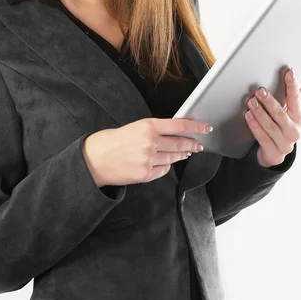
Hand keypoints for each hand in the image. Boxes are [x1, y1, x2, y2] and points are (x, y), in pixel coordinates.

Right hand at [82, 117, 211, 186]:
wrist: (95, 159)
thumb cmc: (113, 140)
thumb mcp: (135, 127)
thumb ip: (155, 130)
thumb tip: (175, 133)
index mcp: (147, 126)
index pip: (179, 125)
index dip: (196, 127)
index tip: (206, 128)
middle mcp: (150, 142)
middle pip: (180, 143)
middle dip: (193, 143)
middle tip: (199, 144)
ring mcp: (148, 160)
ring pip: (174, 157)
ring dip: (182, 154)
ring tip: (186, 152)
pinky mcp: (145, 174)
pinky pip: (163, 170)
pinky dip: (166, 166)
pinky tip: (164, 162)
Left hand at [244, 70, 300, 167]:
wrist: (274, 154)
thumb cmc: (280, 128)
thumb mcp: (289, 113)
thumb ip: (295, 95)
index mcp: (298, 119)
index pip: (296, 99)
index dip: (293, 85)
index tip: (288, 73)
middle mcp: (293, 131)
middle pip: (280, 114)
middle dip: (270, 101)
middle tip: (260, 90)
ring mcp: (284, 144)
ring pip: (270, 126)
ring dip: (260, 113)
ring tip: (251, 102)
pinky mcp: (274, 154)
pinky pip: (262, 138)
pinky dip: (255, 126)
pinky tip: (248, 116)